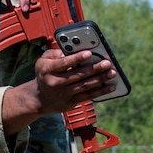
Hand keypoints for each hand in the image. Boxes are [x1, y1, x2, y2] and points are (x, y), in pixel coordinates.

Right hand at [0, 48, 116, 131]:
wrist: (40, 99)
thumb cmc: (44, 75)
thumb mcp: (42, 61)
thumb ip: (54, 53)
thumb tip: (69, 50)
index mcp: (48, 70)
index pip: (64, 63)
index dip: (77, 58)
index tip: (89, 53)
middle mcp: (56, 82)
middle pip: (78, 75)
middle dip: (95, 68)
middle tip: (107, 63)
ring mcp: (64, 93)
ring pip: (85, 85)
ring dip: (100, 79)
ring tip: (112, 73)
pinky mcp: (71, 102)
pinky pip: (88, 96)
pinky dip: (101, 91)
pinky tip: (110, 87)